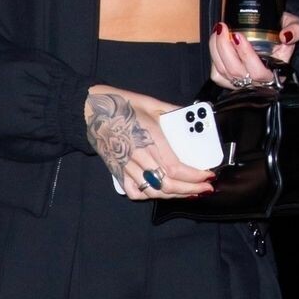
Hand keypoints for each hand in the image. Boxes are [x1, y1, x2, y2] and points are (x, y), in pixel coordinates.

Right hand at [84, 85, 216, 201]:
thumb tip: (193, 119)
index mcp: (150, 138)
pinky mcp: (117, 171)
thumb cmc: (121, 104)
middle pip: (168, 185)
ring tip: (190, 192)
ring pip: (154, 192)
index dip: (195, 177)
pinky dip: (149, 195)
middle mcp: (139, 156)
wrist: (90, 110)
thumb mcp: (152, 103)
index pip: (176, 168)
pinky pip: (135, 192)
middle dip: (191, 190)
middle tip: (206, 188)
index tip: (208, 176)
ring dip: (175, 195)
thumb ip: (174, 112)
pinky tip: (160, 191)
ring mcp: (127, 166)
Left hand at [208, 14, 298, 87]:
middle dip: (224, 48)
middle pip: (235, 71)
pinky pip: (216, 74)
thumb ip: (296, 29)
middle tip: (223, 28)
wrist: (274, 38)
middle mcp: (256, 82)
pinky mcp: (228, 81)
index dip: (246, 54)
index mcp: (274, 73)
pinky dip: (213, 58)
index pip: (258, 71)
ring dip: (216, 49)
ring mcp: (241, 83)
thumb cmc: (282, 35)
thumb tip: (286, 36)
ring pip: (223, 71)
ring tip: (218, 31)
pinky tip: (216, 44)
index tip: (238, 36)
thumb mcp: (295, 27)